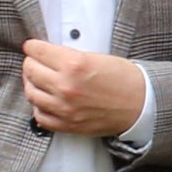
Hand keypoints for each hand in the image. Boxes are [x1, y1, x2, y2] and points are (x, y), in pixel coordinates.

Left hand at [23, 41, 148, 139]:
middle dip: (31, 63)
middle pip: (30, 70)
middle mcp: (65, 86)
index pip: (37, 51)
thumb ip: (69, 56)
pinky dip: (39, 106)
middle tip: (35, 61)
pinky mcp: (67, 124)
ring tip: (38, 80)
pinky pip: (40, 116)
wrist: (141, 105)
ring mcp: (64, 108)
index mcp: (74, 64)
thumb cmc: (124, 79)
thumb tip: (47, 55)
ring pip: (31, 92)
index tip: (31, 47)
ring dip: (32, 84)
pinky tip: (45, 100)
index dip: (32, 47)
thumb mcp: (96, 57)